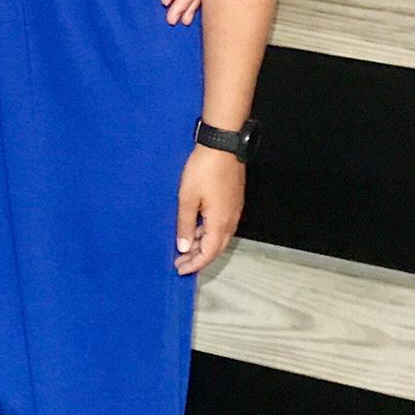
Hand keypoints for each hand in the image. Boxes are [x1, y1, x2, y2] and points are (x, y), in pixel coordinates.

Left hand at [175, 144, 244, 275]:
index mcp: (220, 223)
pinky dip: (209, 232)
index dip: (195, 264)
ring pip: (220, 236)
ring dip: (204, 245)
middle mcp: (231, 220)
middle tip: (181, 261)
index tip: (180, 269)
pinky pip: (222, 225)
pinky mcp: (233, 200)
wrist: (223, 145)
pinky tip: (197, 228)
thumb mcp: (187, 198)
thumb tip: (185, 248)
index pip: (209, 253)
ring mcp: (234, 210)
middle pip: (217, 248)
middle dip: (199, 258)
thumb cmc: (203, 170)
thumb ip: (186, 225)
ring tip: (186, 247)